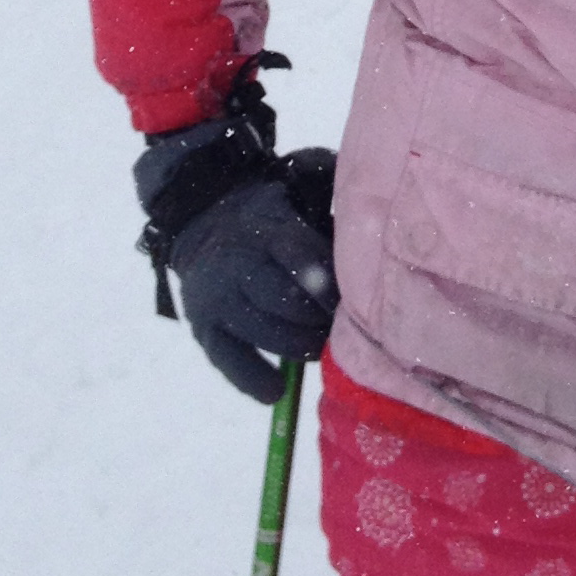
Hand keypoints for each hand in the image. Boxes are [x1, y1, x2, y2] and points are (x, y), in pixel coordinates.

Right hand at [134, 74, 337, 403]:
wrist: (202, 214)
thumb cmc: (274, 207)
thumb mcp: (299, 184)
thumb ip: (331, 194)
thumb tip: (374, 204)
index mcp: (267, 226)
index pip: (298, 254)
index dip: (324, 281)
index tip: (347, 300)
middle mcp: (237, 262)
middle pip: (284, 301)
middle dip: (318, 319)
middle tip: (340, 327)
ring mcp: (216, 297)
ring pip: (264, 333)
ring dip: (298, 346)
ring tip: (318, 346)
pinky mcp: (203, 325)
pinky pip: (228, 361)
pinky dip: (253, 379)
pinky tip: (276, 390)